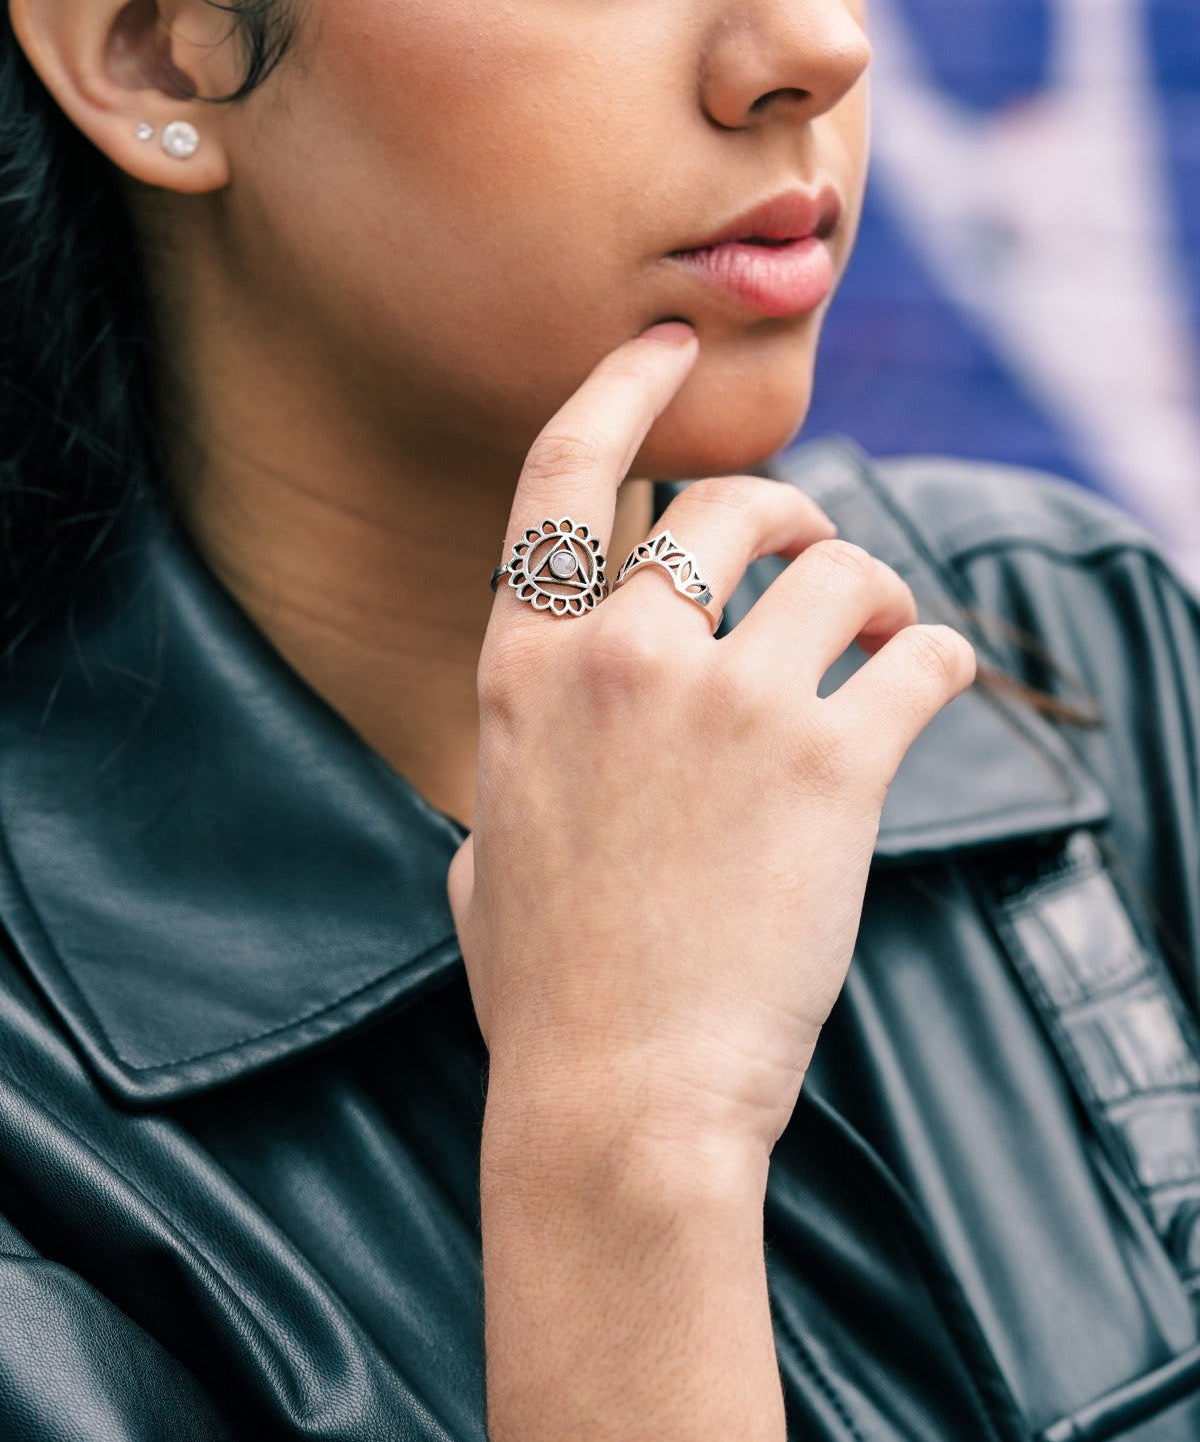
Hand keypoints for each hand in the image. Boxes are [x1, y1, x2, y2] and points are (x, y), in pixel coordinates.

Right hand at [447, 322, 975, 1163]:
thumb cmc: (548, 998)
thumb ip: (506, 787)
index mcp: (524, 670)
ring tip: (893, 635)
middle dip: (792, 515)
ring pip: (839, 569)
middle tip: (824, 562)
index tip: (667, 343)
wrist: (620, 1098)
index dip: (620, 388)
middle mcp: (618, 658)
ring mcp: (723, 703)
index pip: (563, 476)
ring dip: (880, 588)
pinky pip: (918, 658)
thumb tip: (507, 788)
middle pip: (733, 504)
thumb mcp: (480, 864)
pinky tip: (944, 677)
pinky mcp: (827, 762)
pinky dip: (945, 657)